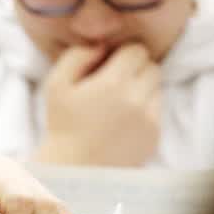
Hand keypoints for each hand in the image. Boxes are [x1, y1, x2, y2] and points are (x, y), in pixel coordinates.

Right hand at [37, 44, 162, 168]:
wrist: (74, 168)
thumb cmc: (63, 124)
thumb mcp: (56, 84)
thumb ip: (77, 55)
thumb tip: (101, 45)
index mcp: (113, 84)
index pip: (136, 50)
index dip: (123, 53)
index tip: (110, 64)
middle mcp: (136, 100)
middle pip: (151, 67)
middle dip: (136, 69)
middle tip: (116, 81)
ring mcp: (149, 120)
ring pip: (157, 88)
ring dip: (142, 88)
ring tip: (119, 102)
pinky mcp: (154, 136)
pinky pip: (157, 110)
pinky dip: (145, 109)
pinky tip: (124, 119)